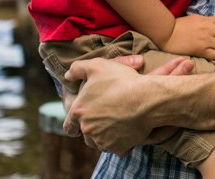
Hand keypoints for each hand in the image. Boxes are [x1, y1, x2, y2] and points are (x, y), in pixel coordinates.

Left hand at [62, 55, 194, 153]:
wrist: (146, 98)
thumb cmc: (121, 81)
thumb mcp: (97, 66)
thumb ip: (78, 69)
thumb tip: (68, 75)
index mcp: (78, 111)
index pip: (68, 125)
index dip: (74, 124)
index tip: (80, 123)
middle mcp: (87, 129)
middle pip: (86, 134)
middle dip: (93, 128)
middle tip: (105, 118)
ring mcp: (102, 140)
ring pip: (100, 142)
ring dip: (105, 136)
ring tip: (117, 123)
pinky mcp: (118, 148)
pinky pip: (117, 148)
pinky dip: (121, 142)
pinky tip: (128, 130)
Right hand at [160, 14, 214, 59]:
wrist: (167, 34)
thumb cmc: (180, 26)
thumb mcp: (196, 18)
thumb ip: (208, 22)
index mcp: (207, 20)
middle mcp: (209, 29)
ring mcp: (205, 40)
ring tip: (213, 49)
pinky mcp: (201, 51)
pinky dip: (213, 56)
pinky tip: (208, 54)